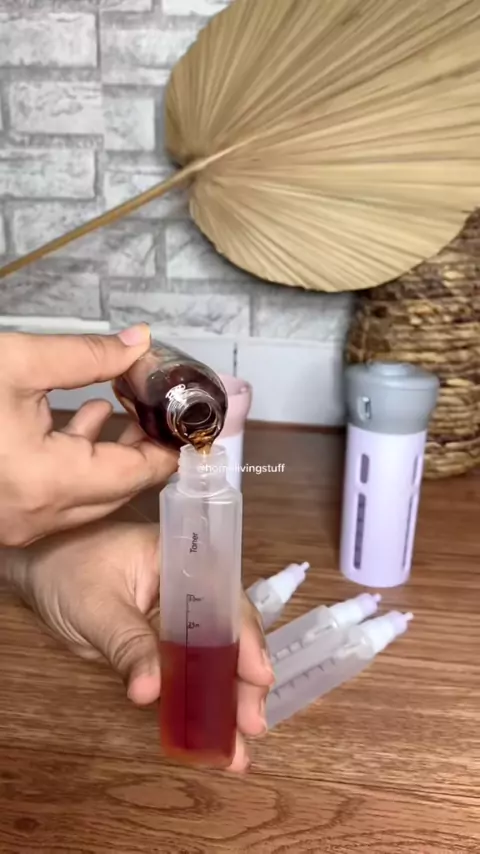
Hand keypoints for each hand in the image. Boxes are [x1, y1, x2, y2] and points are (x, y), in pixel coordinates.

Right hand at [0, 326, 177, 546]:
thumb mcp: (16, 362)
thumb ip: (87, 355)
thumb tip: (138, 342)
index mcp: (45, 481)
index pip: (135, 476)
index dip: (168, 450)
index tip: (190, 428)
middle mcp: (35, 514)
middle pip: (116, 491)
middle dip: (144, 453)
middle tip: (163, 414)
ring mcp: (16, 522)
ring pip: (87, 497)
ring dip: (112, 460)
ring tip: (133, 414)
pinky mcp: (3, 515)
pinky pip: (58, 496)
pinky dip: (78, 465)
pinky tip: (87, 424)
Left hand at [9, 522, 272, 772]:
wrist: (36, 570)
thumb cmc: (65, 570)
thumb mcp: (95, 607)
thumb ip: (127, 645)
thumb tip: (152, 692)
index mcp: (182, 562)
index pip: (225, 599)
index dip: (245, 638)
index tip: (258, 677)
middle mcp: (189, 589)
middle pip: (227, 635)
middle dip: (242, 681)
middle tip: (251, 726)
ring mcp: (177, 619)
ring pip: (211, 660)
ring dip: (224, 703)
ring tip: (237, 751)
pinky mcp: (161, 645)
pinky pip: (185, 674)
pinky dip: (195, 706)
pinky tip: (208, 740)